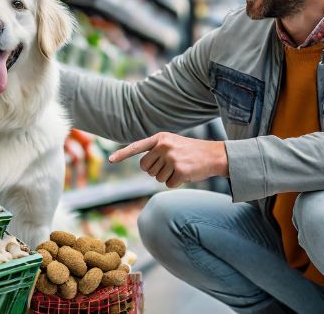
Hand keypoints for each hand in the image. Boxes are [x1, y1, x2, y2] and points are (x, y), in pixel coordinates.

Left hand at [109, 132, 228, 187]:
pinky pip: (168, 184)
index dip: (122, 154)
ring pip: (156, 178)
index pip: (136, 147)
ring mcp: (171, 158)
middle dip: (155, 170)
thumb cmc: (189, 151)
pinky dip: (175, 183)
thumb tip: (143, 166)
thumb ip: (156, 150)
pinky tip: (185, 174)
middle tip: (170, 165)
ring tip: (180, 167)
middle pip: (145, 168)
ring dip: (167, 177)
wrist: (213, 155)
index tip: (110, 160)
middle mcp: (163, 146)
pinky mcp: (179, 170)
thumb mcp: (171, 143)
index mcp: (160, 138)